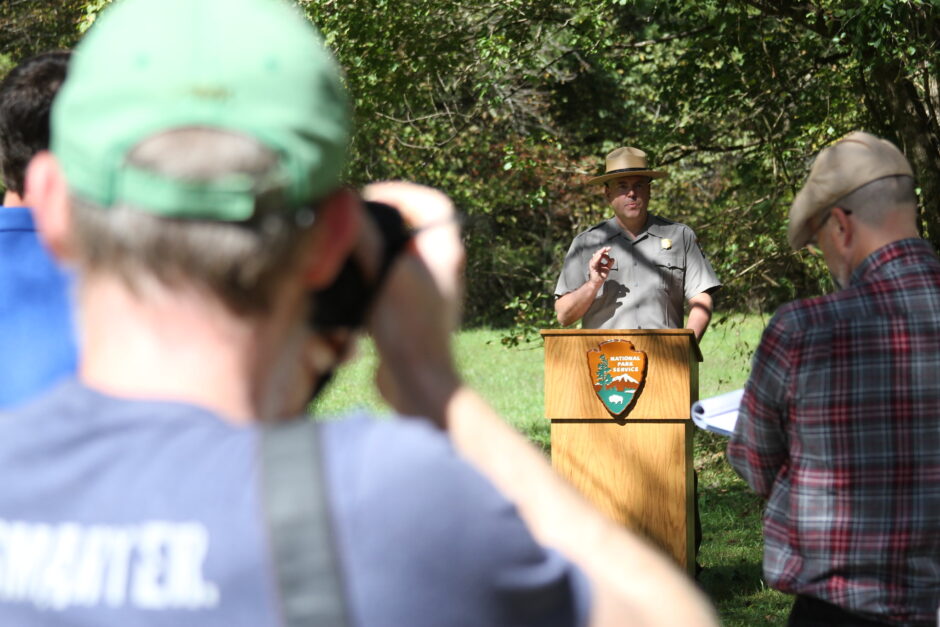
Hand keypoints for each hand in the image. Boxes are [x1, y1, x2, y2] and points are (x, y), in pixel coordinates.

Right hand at [361, 182, 463, 426]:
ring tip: (349, 255)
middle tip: (353, 224)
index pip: (432, 203)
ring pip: (397, 256)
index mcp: (446, 250)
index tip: (369, 198)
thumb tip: (343, 205)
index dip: (401, 193)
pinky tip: (352, 289)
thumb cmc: (408, 328)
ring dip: (373, 254)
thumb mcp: (383, 275)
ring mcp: (428, 290)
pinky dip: (371, 280)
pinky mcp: (411, 312)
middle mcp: (442, 266)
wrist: (417, 381)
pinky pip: (390, 283)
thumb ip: (364, 238)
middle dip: (380, 224)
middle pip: (410, 228)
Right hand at [589, 246, 612, 283]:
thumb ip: (610, 263)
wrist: (598, 282)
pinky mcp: (592, 267)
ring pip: (596, 256)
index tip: (609, 248)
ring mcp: (592, 264)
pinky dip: (597, 258)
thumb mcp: (607, 268)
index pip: (601, 253)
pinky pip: (594, 262)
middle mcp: (594, 261)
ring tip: (604, 249)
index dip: (605, 250)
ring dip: (600, 252)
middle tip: (608, 248)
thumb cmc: (601, 276)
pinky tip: (600, 255)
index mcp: (598, 260)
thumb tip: (613, 259)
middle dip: (603, 250)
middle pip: (598, 253)